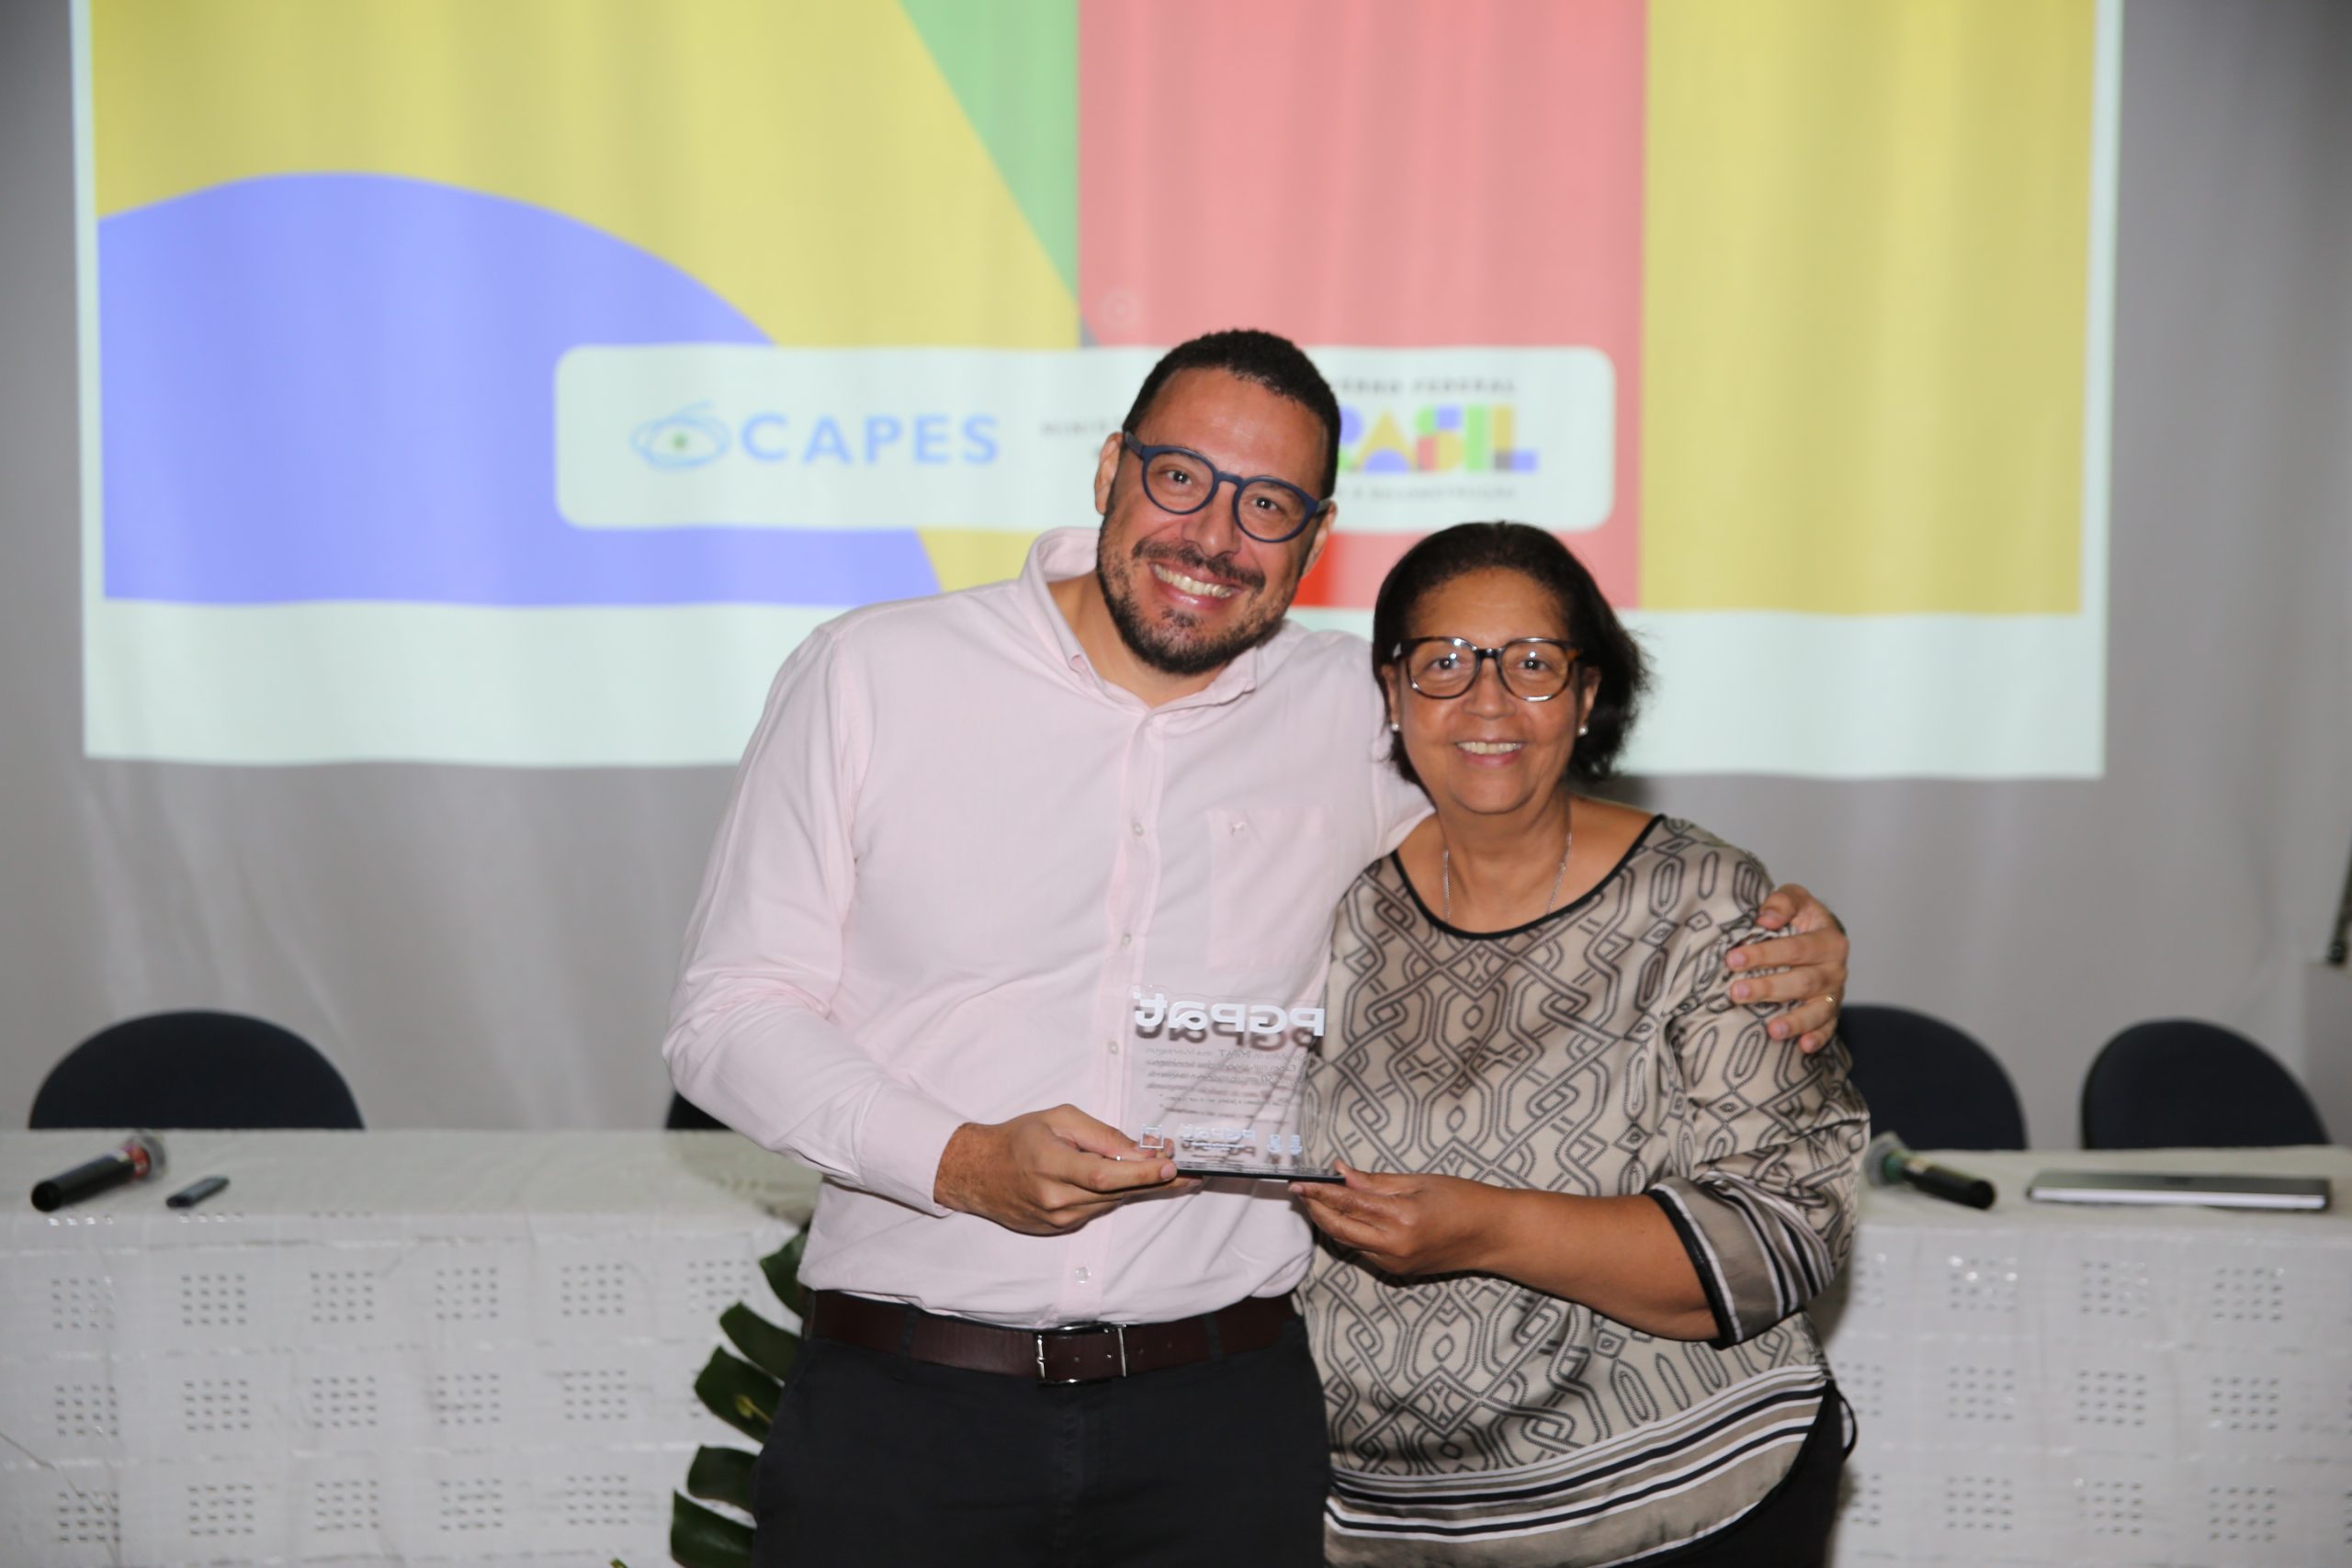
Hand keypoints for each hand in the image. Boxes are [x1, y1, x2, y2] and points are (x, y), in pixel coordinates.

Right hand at [933, 1104, 1190, 1235]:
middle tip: (1190, 1170)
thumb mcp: (1058, 1119)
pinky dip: (1113, 1194)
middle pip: (1115, 1193)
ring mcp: (1057, 1219)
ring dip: (1137, 1186)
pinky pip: (1097, 1210)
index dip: (1139, 1172)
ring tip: (1163, 1168)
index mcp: (1051, 1165)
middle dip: (1154, 1179)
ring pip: (1110, 1203)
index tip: (1170, 1165)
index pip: (1103, 1174)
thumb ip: (1100, 1134)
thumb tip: (1139, 1151)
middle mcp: (1055, 1199)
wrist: (977, 1173)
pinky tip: (1123, 1179)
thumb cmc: (1019, 1138)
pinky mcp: (1059, 1229)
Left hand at [1289, 1162, 1506, 1276]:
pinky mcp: (1398, 1271)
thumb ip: (1375, 1182)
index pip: (1347, 1203)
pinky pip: (1364, 1250)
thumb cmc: (1463, 1199)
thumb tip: (1340, 1172)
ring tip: (1321, 1198)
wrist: (1493, 1235)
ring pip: (1348, 1241)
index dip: (1319, 1192)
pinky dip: (1352, 1232)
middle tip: (1303, 1191)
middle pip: (1339, 1229)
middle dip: (1316, 1209)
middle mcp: (1394, 1246)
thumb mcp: (1419, 1181)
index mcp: (1401, 1217)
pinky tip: (1350, 1216)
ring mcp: (1395, 1263)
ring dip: (1332, 1221)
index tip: (1298, 1183)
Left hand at [1732, 882, 1847, 1053]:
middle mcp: (1836, 968)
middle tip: (1736, 993)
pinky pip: (1828, 1028)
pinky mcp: (1831, 1012)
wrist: (1819, 936)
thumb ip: (1782, 902)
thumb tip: (1765, 919)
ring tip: (1771, 1030)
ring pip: (1817, 1010)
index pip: (1796, 948)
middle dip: (1768, 988)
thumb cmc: (1800, 918)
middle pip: (1803, 982)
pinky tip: (1802, 1047)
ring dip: (1794, 1021)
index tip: (1733, 959)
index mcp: (1829, 939)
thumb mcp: (1795, 899)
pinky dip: (1817, 1038)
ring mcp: (1835, 993)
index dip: (1764, 954)